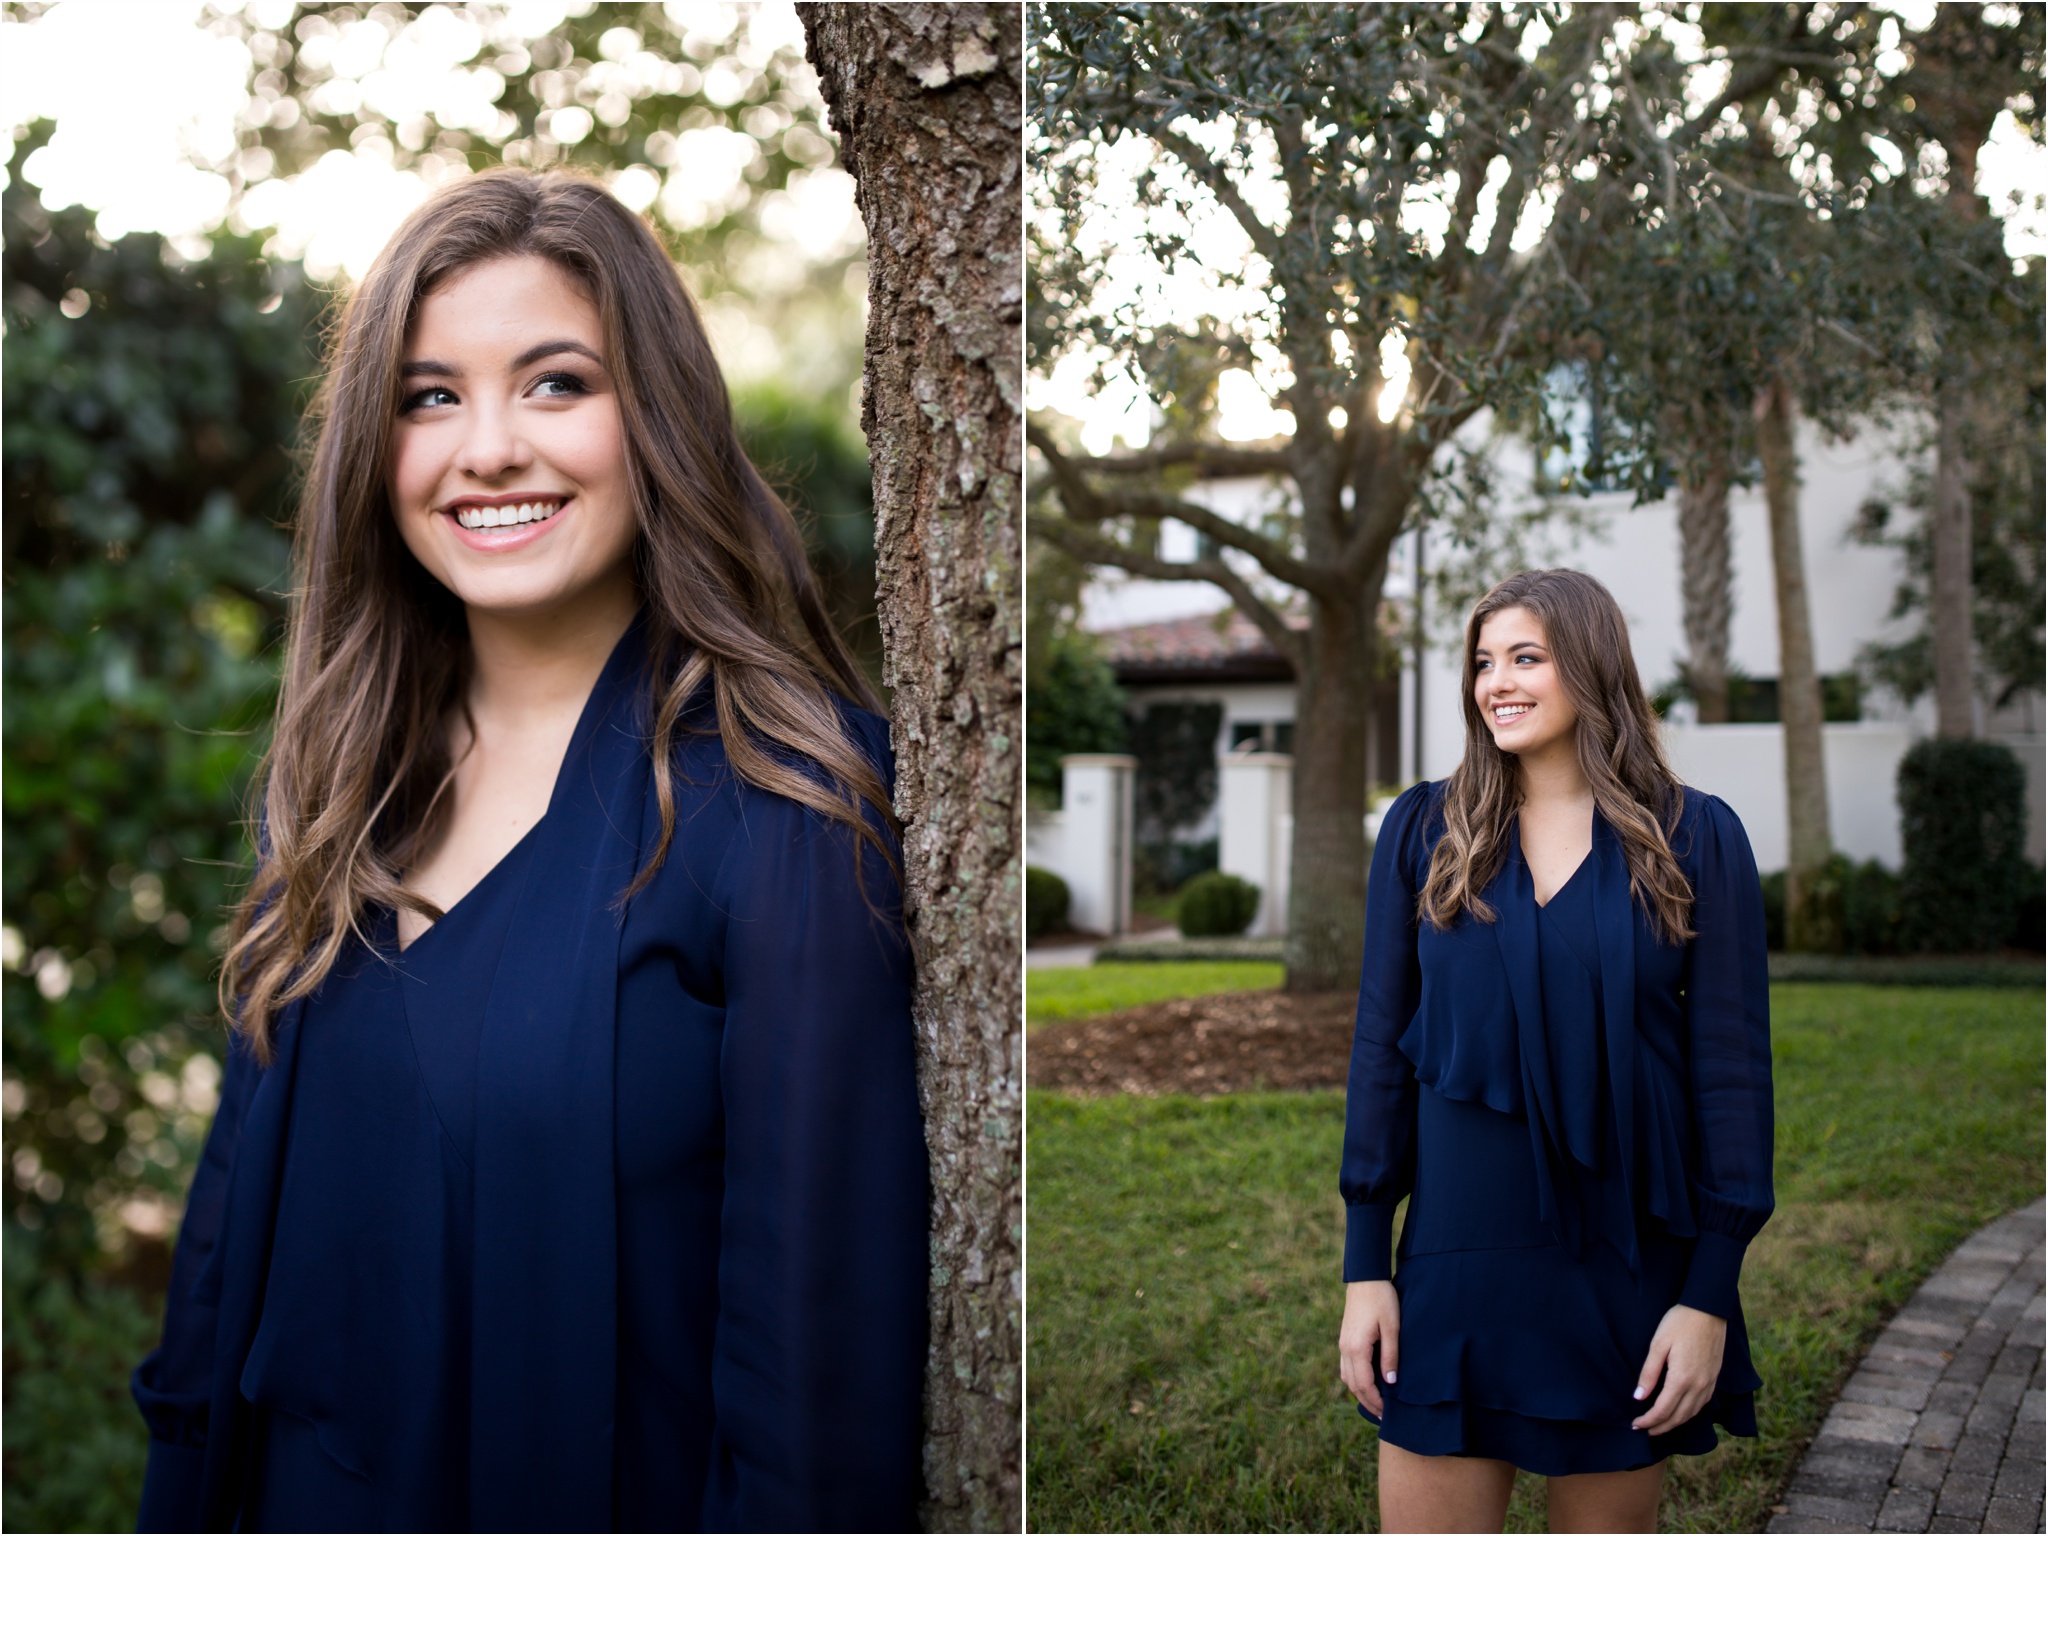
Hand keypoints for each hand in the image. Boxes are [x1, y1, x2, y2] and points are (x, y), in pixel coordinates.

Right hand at [1339, 1280, 1399, 1416]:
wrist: (1365, 1278)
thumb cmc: (1382, 1300)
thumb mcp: (1392, 1328)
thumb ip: (1390, 1356)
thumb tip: (1390, 1383)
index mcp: (1356, 1348)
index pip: (1364, 1384)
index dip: (1376, 1401)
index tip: (1389, 1413)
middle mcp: (1345, 1349)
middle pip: (1353, 1385)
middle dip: (1368, 1402)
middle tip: (1384, 1415)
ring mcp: (1342, 1344)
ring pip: (1347, 1378)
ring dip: (1360, 1393)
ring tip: (1377, 1403)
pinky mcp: (1344, 1339)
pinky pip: (1346, 1367)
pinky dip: (1355, 1380)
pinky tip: (1368, 1383)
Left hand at [1632, 1304, 1726, 1433]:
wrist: (1708, 1310)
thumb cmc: (1679, 1323)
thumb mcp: (1658, 1344)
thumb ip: (1649, 1373)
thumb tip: (1639, 1397)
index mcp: (1682, 1379)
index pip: (1663, 1410)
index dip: (1648, 1421)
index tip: (1635, 1425)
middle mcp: (1699, 1386)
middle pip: (1678, 1417)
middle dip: (1660, 1427)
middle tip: (1644, 1431)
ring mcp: (1709, 1383)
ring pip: (1692, 1413)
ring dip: (1675, 1423)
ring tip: (1659, 1426)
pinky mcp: (1714, 1378)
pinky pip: (1702, 1404)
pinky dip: (1689, 1413)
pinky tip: (1680, 1412)